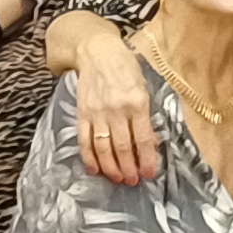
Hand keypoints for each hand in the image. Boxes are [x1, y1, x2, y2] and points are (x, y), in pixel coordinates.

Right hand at [70, 29, 158, 184]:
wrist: (97, 51)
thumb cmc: (125, 67)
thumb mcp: (143, 86)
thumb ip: (146, 114)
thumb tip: (150, 142)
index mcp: (137, 102)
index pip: (144, 138)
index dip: (147, 159)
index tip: (150, 174)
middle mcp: (117, 109)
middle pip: (123, 147)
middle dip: (129, 168)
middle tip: (133, 181)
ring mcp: (97, 112)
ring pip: (104, 147)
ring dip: (111, 167)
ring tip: (118, 179)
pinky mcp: (82, 113)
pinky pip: (85, 140)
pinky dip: (89, 157)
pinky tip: (94, 169)